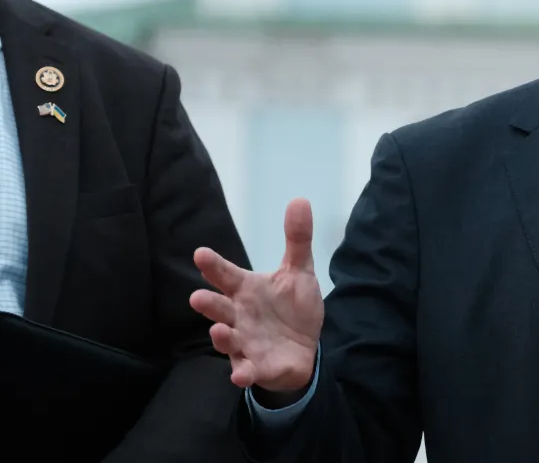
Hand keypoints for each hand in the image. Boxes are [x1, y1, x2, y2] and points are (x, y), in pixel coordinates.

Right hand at [189, 198, 324, 394]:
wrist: (303, 348)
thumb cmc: (292, 307)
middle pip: (220, 308)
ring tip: (217, 331)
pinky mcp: (255, 367)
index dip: (214, 266)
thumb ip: (297, 240)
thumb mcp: (298, 272)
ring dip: (221, 337)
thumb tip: (299, 200)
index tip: (201, 253)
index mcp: (246, 290)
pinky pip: (245, 371)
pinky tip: (241, 375)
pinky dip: (243, 373)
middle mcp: (239, 315)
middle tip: (198, 297)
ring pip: (227, 339)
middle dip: (209, 304)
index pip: (226, 275)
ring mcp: (244, 342)